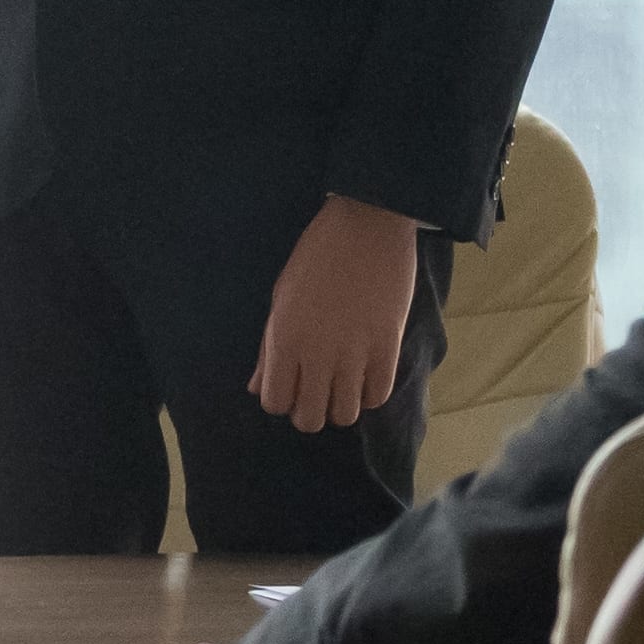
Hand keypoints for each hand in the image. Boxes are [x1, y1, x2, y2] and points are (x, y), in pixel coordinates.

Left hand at [254, 194, 421, 434]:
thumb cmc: (317, 256)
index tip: (291, 384)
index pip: (275, 403)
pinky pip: (377, 397)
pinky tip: (365, 375)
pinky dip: (370, 394)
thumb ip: (268, 348)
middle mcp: (316, 353)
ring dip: (341, 404)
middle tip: (317, 388)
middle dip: (310, 409)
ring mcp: (354, 353)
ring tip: (343, 383)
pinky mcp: (388, 347)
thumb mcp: (281, 298)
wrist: (367, 224)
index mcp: (284, 339)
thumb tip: (256, 389)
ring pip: (344, 415)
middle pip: (309, 419)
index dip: (282, 399)